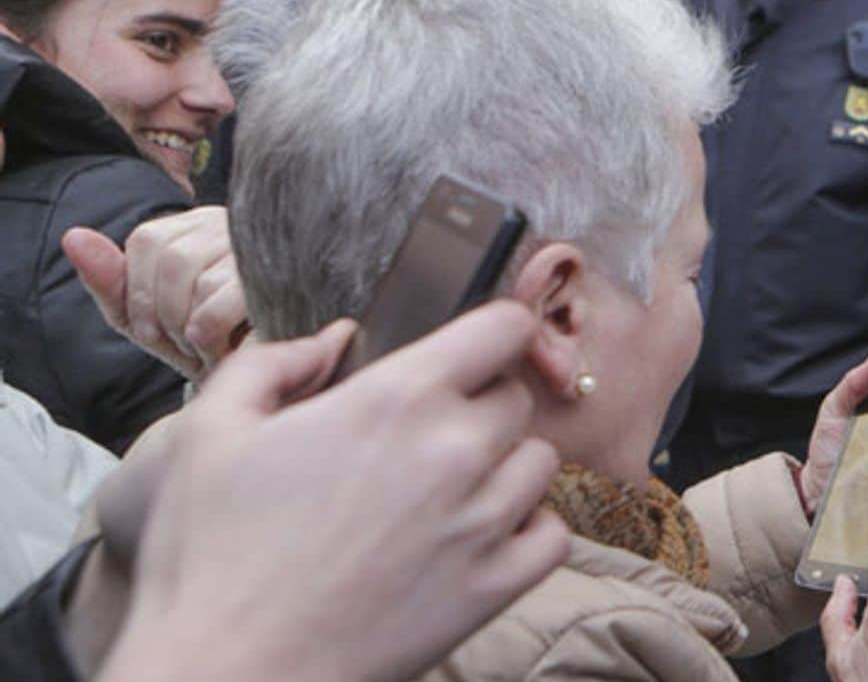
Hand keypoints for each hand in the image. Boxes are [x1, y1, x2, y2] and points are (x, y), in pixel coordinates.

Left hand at [63, 206, 248, 382]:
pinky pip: (219, 305)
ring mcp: (260, 252)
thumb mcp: (144, 318)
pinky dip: (209, 339)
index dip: (139, 291)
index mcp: (196, 228)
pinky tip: (227, 349)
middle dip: (162, 314)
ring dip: (188, 330)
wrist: (254, 382)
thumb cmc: (201, 344)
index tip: (153, 329)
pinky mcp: (280, 283)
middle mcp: (232, 227)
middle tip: (181, 344)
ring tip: (207, 348)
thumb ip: (110, 281)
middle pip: (171, 257)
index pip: (147, 239)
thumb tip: (73, 236)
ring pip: (196, 279)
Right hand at [93, 302, 568, 681]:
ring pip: (539, 463)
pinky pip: (551, 536)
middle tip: (430, 435)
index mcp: (397, 397)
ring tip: (451, 488)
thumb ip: (272, 363)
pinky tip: (479, 535)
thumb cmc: (210, 556)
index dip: (494, 332)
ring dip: (505, 466)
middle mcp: (456, 450)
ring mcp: (483, 521)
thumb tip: (334, 338)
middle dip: (482, 405)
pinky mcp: (494, 587)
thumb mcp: (208, 432)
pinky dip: (527, 530)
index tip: (472, 351)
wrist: (230, 671)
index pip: (504, 328)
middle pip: (516, 399)